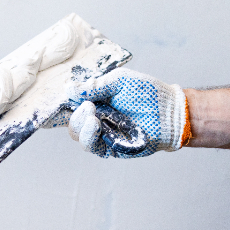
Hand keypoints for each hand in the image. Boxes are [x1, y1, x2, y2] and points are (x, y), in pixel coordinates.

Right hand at [66, 67, 190, 157]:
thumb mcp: (119, 81)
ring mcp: (103, 134)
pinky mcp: (111, 148)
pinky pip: (93, 148)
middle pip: (71, 123)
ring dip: (81, 127)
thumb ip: (94, 86)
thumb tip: (68, 89)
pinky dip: (89, 138)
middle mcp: (96, 118)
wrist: (170, 112)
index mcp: (95, 101)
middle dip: (75, 116)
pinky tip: (96, 127)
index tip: (59, 102)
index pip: (71, 106)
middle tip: (88, 107)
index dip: (62, 106)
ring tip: (93, 118)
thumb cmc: (147, 93)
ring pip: (78, 136)